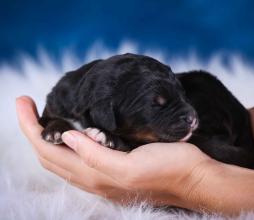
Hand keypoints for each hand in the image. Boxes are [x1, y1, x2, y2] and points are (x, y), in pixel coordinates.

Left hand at [16, 96, 214, 206]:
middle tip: (27, 104)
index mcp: (95, 176)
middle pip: (50, 155)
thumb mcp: (130, 166)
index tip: (23, 102)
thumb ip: (95, 156)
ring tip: (42, 115)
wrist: (193, 177)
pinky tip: (72, 128)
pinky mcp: (116, 165)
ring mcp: (105, 172)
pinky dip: (68, 141)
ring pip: (63, 157)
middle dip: (33, 129)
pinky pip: (81, 155)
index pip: (48, 151)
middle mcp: (95, 177)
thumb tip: (68, 136)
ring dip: (47, 136)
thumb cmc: (168, 170)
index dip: (31, 127)